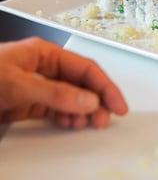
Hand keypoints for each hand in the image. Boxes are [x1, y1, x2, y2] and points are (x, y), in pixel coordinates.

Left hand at [0, 37, 127, 128]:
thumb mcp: (16, 83)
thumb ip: (54, 93)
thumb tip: (89, 101)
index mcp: (46, 54)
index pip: (85, 68)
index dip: (105, 86)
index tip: (118, 105)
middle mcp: (46, 69)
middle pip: (81, 83)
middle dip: (96, 101)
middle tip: (103, 121)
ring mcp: (38, 87)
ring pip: (71, 98)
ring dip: (83, 112)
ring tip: (88, 125)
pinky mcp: (28, 104)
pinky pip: (56, 110)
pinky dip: (67, 118)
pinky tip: (71, 124)